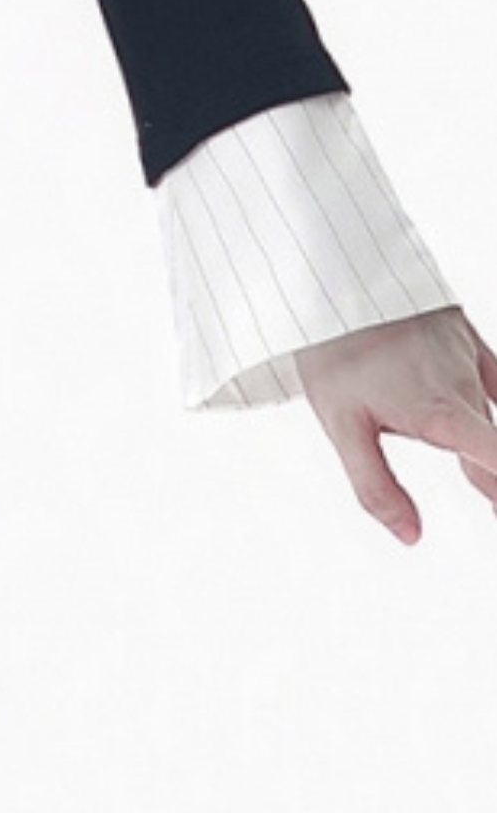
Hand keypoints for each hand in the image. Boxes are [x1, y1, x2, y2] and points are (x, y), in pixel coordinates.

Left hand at [293, 303, 496, 542]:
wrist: (332, 277)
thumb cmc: (333, 349)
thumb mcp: (341, 426)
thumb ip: (376, 486)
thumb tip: (411, 535)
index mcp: (440, 413)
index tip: (495, 508)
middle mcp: (465, 387)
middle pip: (495, 453)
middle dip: (496, 490)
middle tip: (488, 511)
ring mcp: (469, 359)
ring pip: (492, 417)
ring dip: (492, 453)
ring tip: (485, 493)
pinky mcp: (467, 337)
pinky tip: (490, 413)